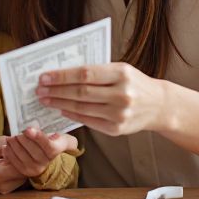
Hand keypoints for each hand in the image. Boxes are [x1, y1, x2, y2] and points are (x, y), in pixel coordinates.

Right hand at [0, 137, 26, 193]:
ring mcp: (6, 191)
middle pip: (28, 173)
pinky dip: (20, 168)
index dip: (28, 153)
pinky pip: (20, 179)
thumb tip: (28, 142)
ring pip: (25, 176)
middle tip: (26, 145)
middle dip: (28, 158)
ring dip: (25, 164)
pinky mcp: (7, 190)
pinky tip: (16, 159)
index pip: (25, 165)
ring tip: (20, 152)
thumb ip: (11, 144)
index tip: (27, 142)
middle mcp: (5, 186)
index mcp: (0, 175)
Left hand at [2, 128, 77, 177]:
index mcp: (55, 151)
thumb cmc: (52, 143)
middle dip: (24, 141)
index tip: (28, 129)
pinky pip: (16, 164)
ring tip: (11, 139)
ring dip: (15, 147)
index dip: (38, 138)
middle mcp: (46, 163)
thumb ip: (66, 139)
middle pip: (34, 152)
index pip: (49, 147)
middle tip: (18, 133)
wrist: (43, 155)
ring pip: (24, 158)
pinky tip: (7, 146)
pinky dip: (10, 154)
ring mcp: (35, 169)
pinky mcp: (24, 172)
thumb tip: (66, 140)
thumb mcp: (61, 139)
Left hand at [35, 62, 167, 136]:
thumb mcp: (120, 69)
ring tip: (46, 99)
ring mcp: (119, 114)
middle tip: (39, 89)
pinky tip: (61, 110)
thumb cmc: (134, 83)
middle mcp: (121, 94)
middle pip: (81, 92)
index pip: (85, 73)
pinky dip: (72, 115)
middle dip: (56, 91)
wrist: (159, 105)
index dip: (62, 76)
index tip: (44, 76)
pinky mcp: (117, 129)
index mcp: (121, 73)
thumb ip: (95, 71)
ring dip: (60, 104)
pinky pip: (89, 121)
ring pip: (82, 108)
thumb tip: (62, 73)